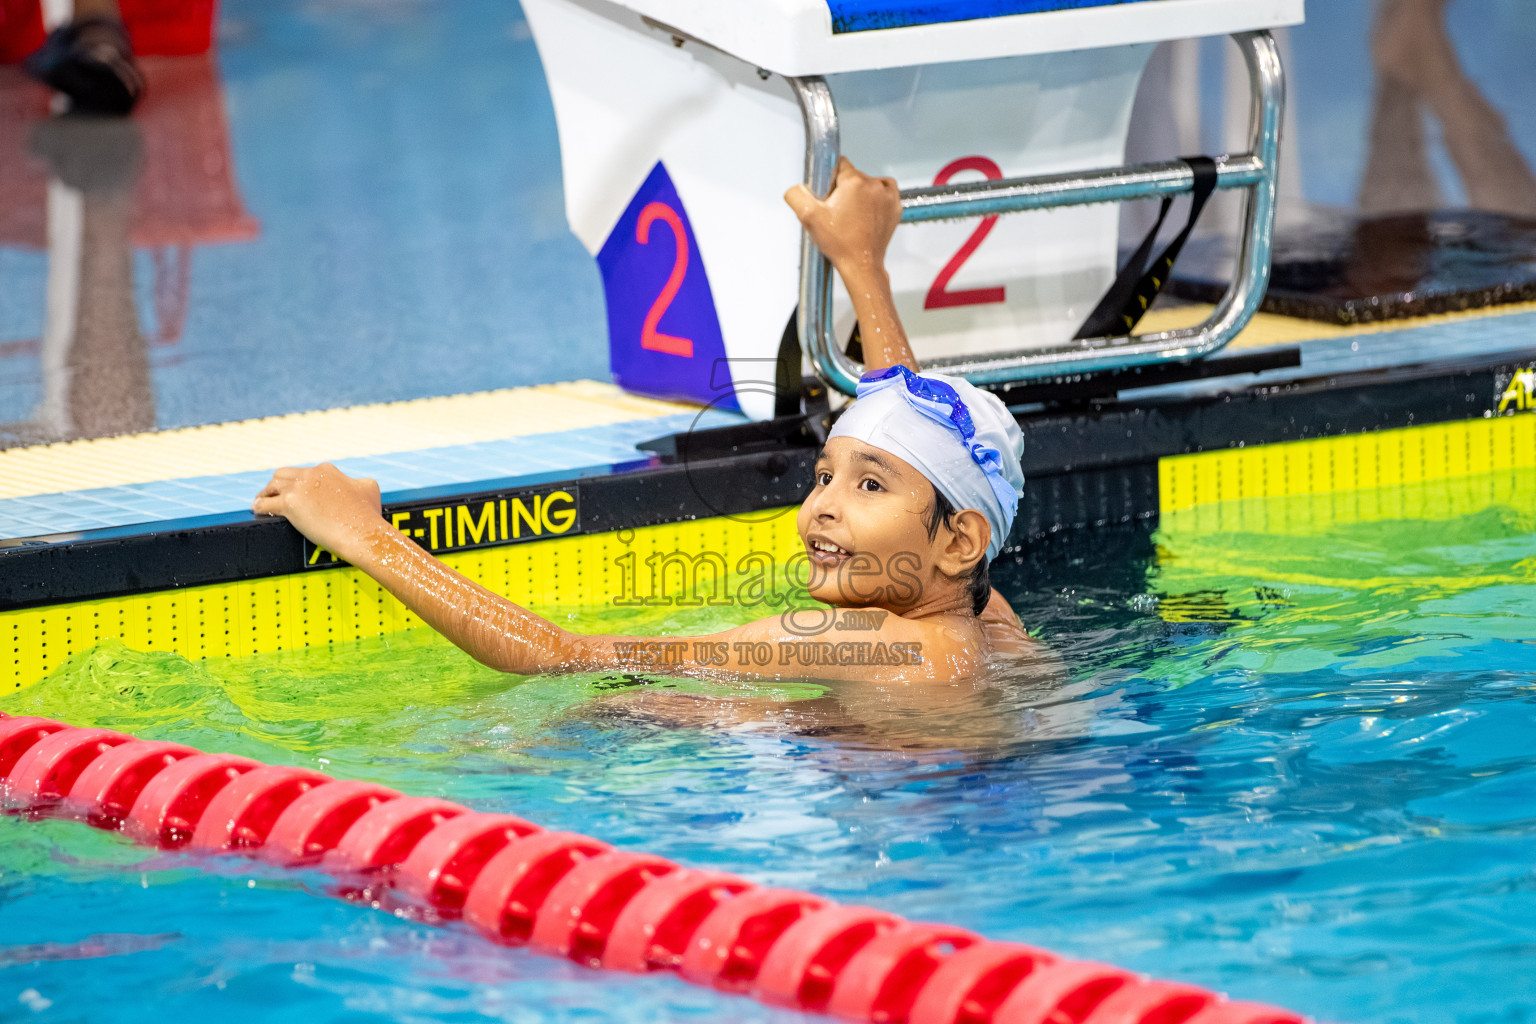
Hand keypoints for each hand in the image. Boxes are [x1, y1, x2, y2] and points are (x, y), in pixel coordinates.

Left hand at [253, 463, 382, 560]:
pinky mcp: (290, 505)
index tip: (299, 492)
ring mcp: (299, 489)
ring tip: (262, 501)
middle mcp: (312, 475)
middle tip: (275, 495)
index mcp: (327, 471)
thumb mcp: (369, 488)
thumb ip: (358, 482)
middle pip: (284, 474)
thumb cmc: (368, 515)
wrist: (362, 532)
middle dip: (279, 484)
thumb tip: (355, 483)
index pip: (307, 473)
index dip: (300, 482)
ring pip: (273, 485)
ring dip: (266, 493)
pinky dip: (259, 506)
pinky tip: (256, 510)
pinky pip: (266, 504)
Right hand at [784, 157, 901, 273]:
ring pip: (868, 183)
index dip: (830, 181)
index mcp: (854, 182)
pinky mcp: (895, 206)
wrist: (861, 265)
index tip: (829, 197)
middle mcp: (874, 185)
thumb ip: (797, 195)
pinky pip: (884, 192)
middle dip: (844, 189)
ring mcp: (888, 196)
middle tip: (839, 212)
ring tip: (853, 215)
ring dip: (860, 194)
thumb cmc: (841, 244)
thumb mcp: (809, 218)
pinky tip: (866, 212)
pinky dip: (876, 199)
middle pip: (854, 176)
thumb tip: (797, 187)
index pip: (839, 165)